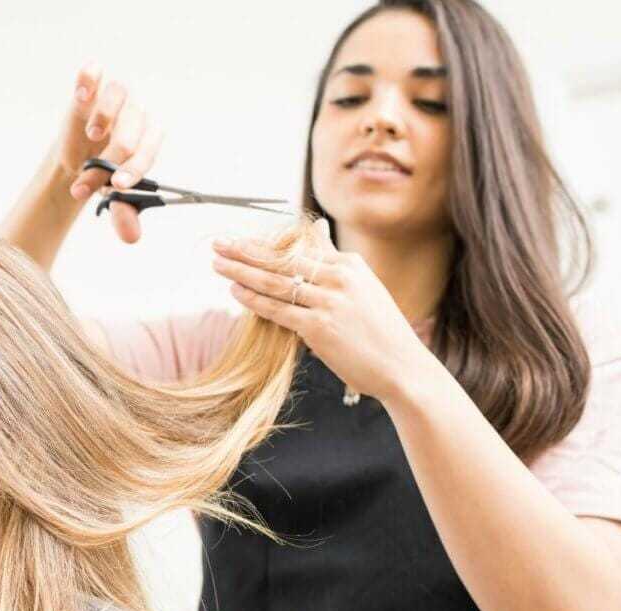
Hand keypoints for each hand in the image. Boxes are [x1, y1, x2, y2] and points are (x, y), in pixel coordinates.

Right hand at [49, 62, 163, 244]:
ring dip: (105, 115)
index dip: (135, 167)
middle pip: (130, 130)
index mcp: (148, 139)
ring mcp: (113, 98)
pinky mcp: (90, 87)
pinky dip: (88, 79)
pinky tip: (81, 96)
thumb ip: (123, 213)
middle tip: (86, 183)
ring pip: (119, 94)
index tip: (116, 186)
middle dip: (108, 161)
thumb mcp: (112, 196)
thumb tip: (132, 238)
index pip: (149, 149)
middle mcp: (135, 115)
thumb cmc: (104, 173)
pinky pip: (93, 73)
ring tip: (92, 136)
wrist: (78, 158)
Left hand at [210, 219, 435, 401]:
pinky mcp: (320, 327)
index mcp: (349, 264)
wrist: (403, 367)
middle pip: (281, 259)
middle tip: (218, 243)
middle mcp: (340, 277)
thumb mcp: (363, 289)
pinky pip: (278, 310)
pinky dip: (254, 299)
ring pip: (275, 282)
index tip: (239, 241)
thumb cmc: (380, 332)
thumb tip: (316, 234)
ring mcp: (330, 302)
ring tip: (217, 263)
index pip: (298, 249)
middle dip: (244, 250)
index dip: (264, 245)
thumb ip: (335, 264)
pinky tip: (235, 292)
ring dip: (241, 271)